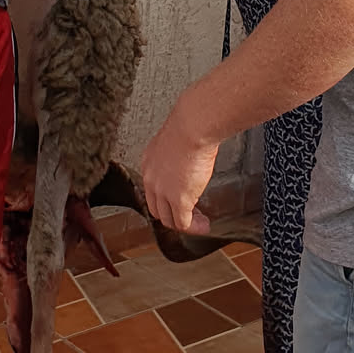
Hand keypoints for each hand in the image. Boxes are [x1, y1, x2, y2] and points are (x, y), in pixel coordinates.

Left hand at [140, 98, 217, 233]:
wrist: (192, 126)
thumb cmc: (190, 125)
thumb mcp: (178, 140)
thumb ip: (180, 152)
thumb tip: (193, 155)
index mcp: (150, 162)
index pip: (152, 188)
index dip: (166, 197)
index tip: (180, 198)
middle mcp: (151, 179)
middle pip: (156, 208)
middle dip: (172, 213)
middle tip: (189, 214)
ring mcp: (163, 192)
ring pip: (168, 219)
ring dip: (184, 223)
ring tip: (198, 223)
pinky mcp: (178, 200)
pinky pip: (183, 223)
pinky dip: (194, 228)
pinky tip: (204, 225)